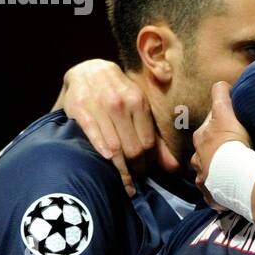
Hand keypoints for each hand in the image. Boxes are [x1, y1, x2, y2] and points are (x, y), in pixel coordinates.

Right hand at [60, 58, 178, 194]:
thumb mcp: (139, 109)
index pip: (148, 142)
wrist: (88, 71)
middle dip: (136, 170)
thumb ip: (155, 138)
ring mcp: (99, 105)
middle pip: (133, 148)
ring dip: (120, 169)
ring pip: (114, 146)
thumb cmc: (119, 95)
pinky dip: (101, 151)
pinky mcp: (80, 108)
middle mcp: (121, 103)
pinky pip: (93, 134)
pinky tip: (106, 163)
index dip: (149, 163)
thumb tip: (174, 168)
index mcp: (139, 102)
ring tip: (125, 183)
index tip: (147, 175)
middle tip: (136, 183)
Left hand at [192, 81, 251, 207]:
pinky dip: (222, 190)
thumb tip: (220, 83)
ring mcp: (204, 179)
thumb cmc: (231, 141)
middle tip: (231, 152)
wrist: (236, 174)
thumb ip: (221, 95)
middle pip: (204, 153)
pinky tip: (232, 188)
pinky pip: (216, 192)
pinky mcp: (212, 195)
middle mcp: (197, 159)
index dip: (218, 127)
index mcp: (201, 138)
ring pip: (208, 173)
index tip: (230, 128)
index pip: (207, 129)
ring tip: (231, 173)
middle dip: (214, 152)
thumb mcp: (225, 112)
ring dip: (217, 172)